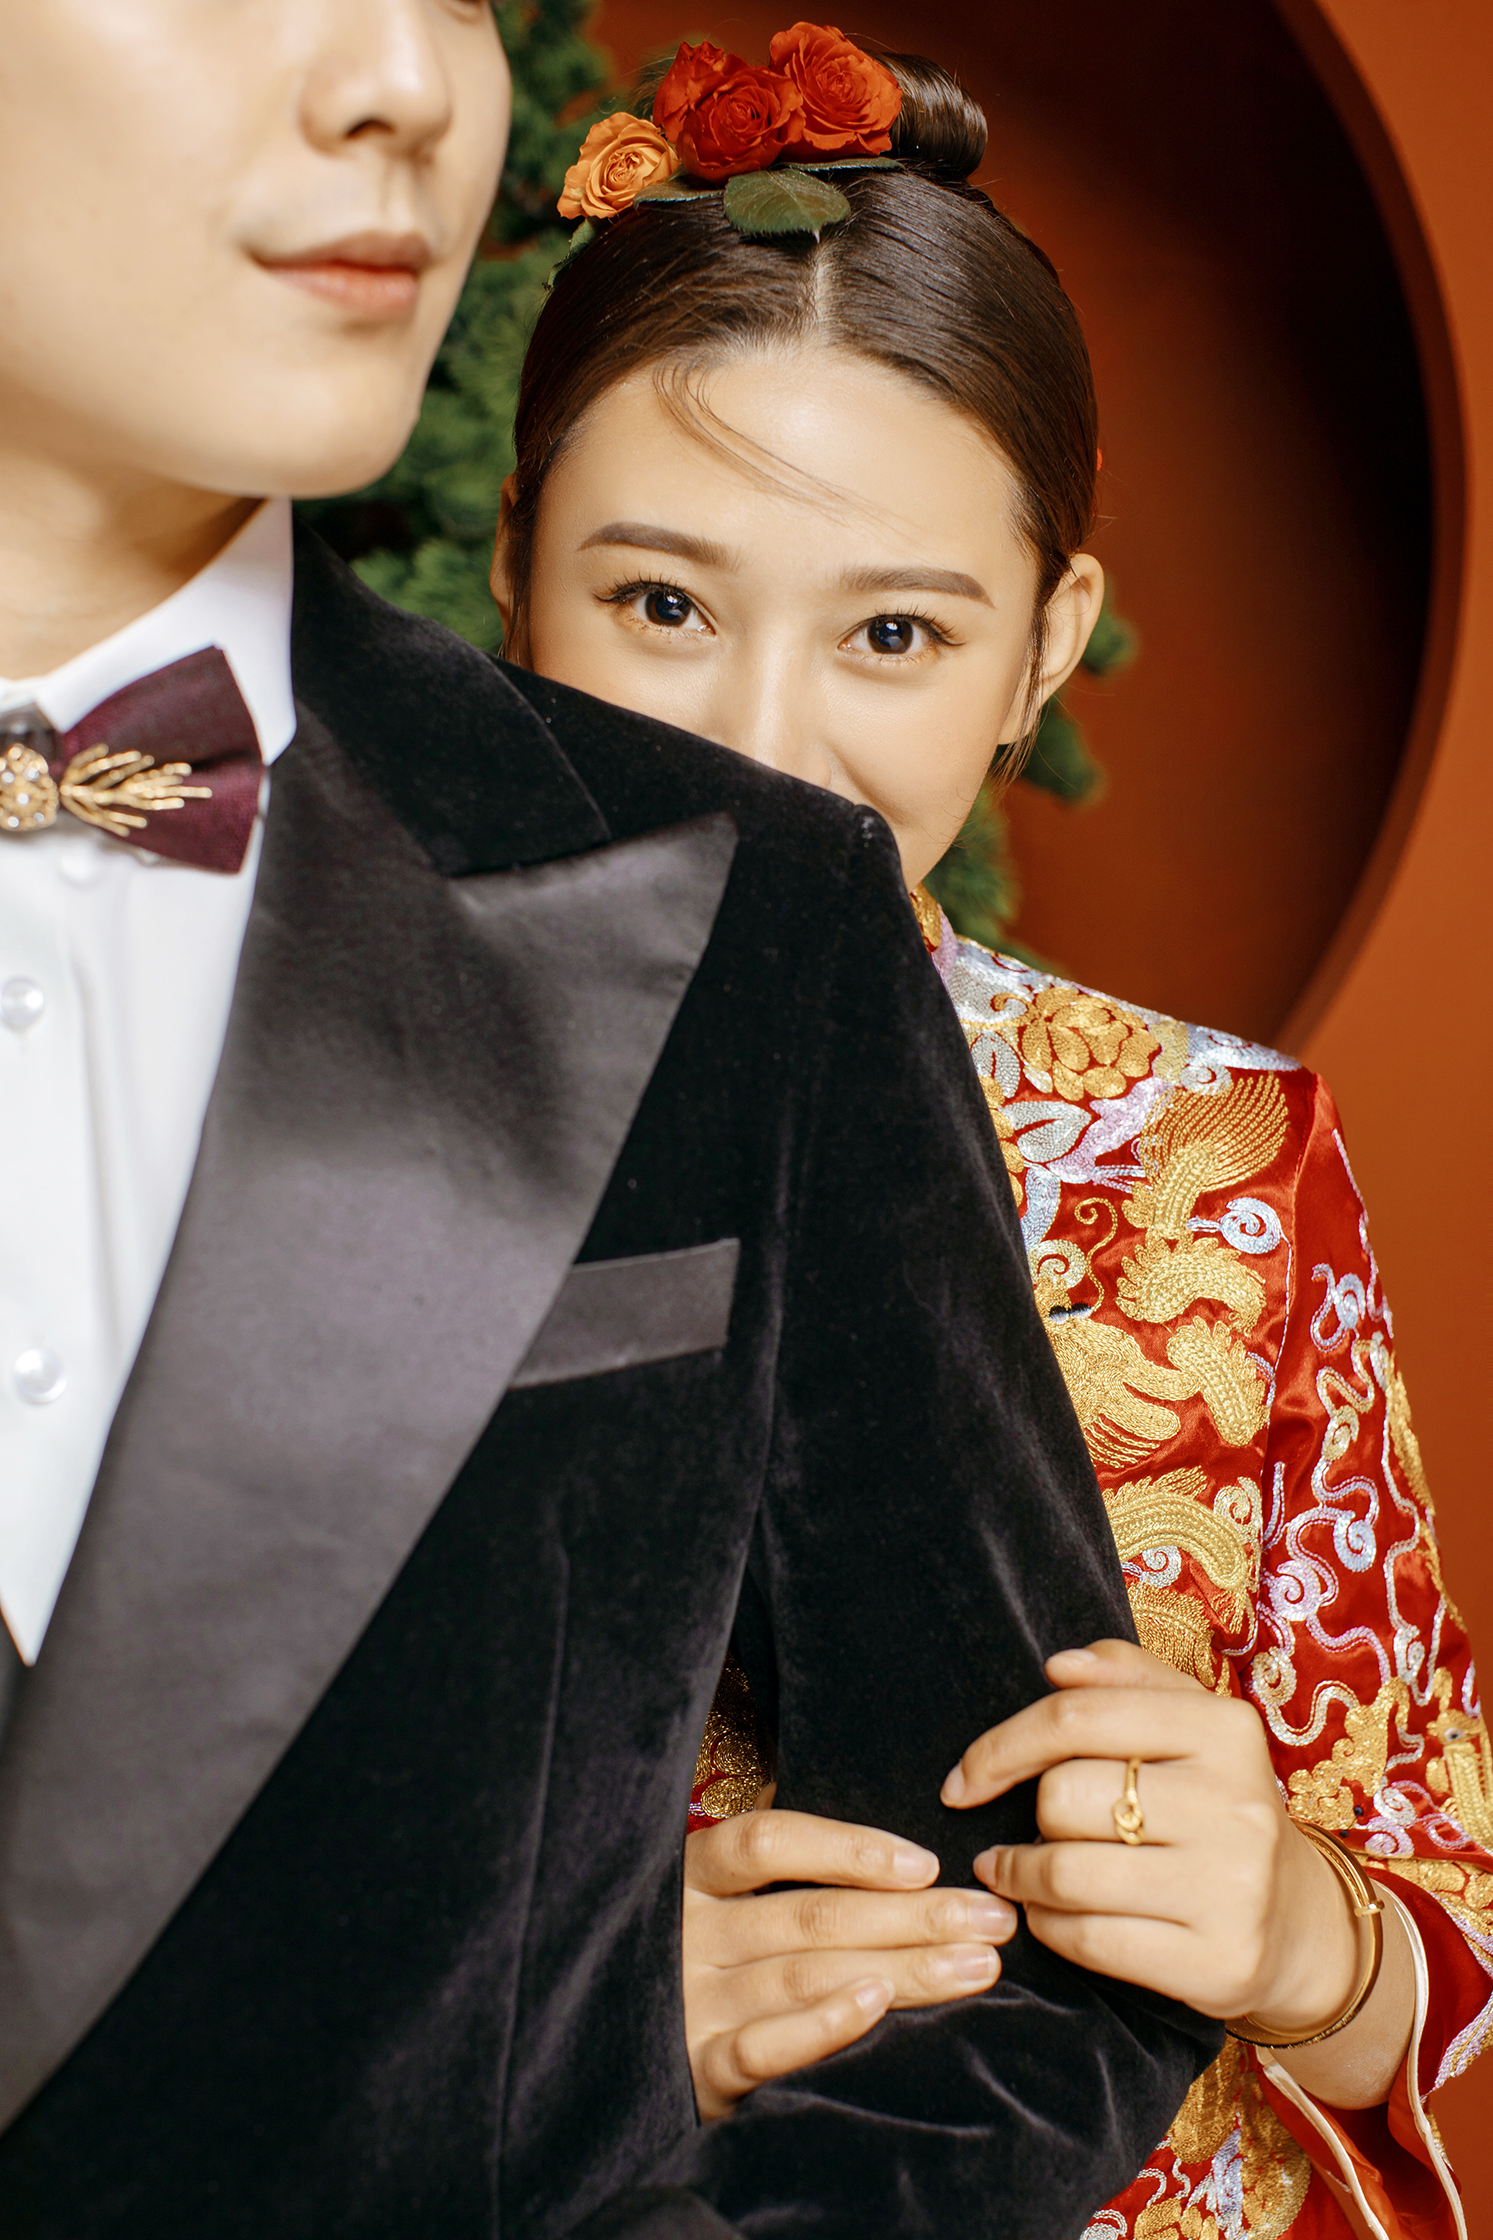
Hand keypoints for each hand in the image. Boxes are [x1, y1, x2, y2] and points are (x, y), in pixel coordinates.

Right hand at [684, 1804, 1017, 2118]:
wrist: (615, 2064)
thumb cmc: (695, 1967)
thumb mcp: (715, 1904)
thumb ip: (776, 1875)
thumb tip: (895, 1859)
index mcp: (692, 1878)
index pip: (767, 1842)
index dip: (848, 1848)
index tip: (927, 1864)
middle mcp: (687, 1933)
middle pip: (809, 1913)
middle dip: (914, 1915)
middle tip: (994, 1919)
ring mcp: (689, 2002)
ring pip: (805, 1974)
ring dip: (902, 1968)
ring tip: (976, 1966)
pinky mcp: (694, 2070)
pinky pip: (760, 2048)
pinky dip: (820, 2024)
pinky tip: (876, 2004)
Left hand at [941, 1639, 1368, 2040]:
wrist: (1297, 1923)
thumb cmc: (1216, 1808)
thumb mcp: (1191, 1728)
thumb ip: (1125, 1678)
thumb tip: (1060, 1666)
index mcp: (1223, 1729)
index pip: (1075, 1718)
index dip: (1000, 1748)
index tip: (965, 1780)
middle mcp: (1234, 1802)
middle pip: (1063, 1797)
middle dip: (1031, 1819)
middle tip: (1035, 1833)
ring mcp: (1232, 1887)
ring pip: (1066, 1872)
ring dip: (1022, 1878)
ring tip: (1021, 1875)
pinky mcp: (1219, 1962)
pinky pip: (1091, 1941)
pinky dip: (1049, 1928)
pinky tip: (1050, 1917)